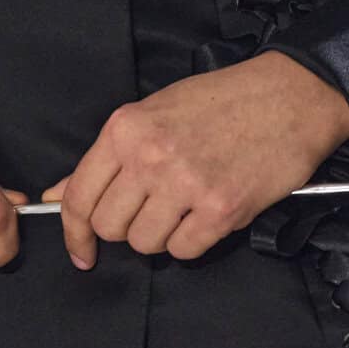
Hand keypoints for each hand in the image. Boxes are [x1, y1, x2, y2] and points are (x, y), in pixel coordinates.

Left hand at [38, 51, 348, 267]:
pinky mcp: (222, 209)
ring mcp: (186, 184)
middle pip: (110, 227)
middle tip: (153, 211)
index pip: (79, 197)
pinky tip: (207, 215)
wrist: (290, 96)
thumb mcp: (155, 112)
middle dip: (126, 228)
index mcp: (126, 129)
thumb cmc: (222, 101)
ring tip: (184, 209)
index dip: (74, 233)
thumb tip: (58, 194)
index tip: (82, 252)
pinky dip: (192, 241)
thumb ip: (109, 157)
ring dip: (161, 236)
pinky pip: (184, 250)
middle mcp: (150, 157)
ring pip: (144, 243)